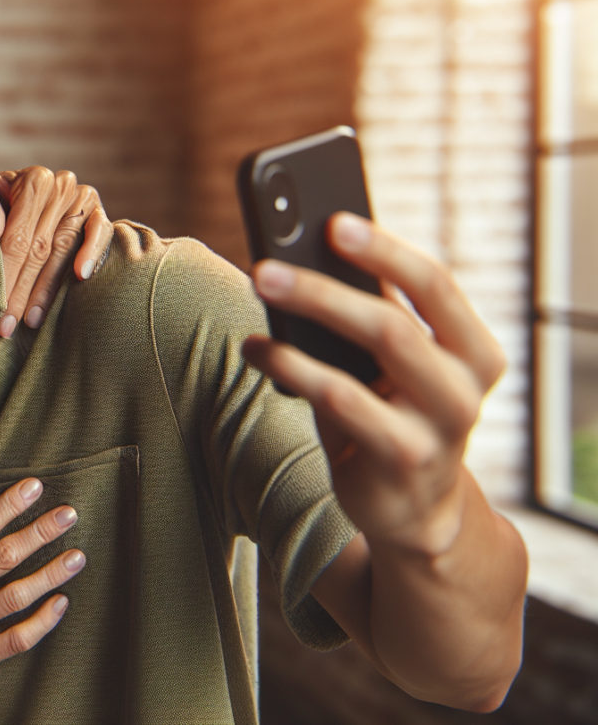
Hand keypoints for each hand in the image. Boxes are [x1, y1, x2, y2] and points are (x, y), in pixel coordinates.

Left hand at [0, 166, 112, 338]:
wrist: (9, 191)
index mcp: (33, 181)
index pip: (18, 236)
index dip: (6, 273)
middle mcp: (61, 186)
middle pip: (41, 248)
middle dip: (22, 290)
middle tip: (6, 325)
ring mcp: (83, 200)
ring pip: (65, 250)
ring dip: (48, 288)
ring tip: (32, 319)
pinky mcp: (98, 214)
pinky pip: (101, 234)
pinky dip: (92, 254)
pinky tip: (80, 278)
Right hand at [0, 481, 82, 720]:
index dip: (9, 504)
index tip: (35, 487)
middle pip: (4, 556)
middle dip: (39, 532)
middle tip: (68, 515)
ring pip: (16, 595)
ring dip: (50, 574)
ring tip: (77, 557)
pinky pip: (17, 638)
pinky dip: (42, 621)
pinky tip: (61, 603)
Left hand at [242, 212, 506, 554]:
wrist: (414, 508)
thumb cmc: (394, 413)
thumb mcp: (394, 364)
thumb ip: (372, 313)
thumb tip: (305, 250)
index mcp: (473, 348)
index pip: (435, 284)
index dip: (385, 250)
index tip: (334, 222)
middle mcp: (465, 385)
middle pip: (394, 321)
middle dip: (326, 287)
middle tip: (267, 265)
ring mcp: (438, 427)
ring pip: (368, 359)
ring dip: (306, 318)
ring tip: (258, 289)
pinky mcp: (400, 459)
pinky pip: (340, 401)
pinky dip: (293, 369)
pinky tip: (258, 350)